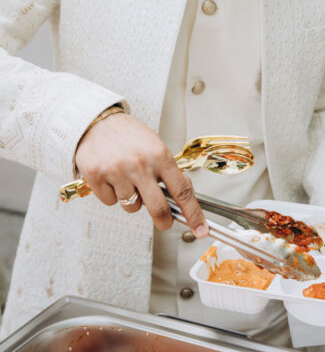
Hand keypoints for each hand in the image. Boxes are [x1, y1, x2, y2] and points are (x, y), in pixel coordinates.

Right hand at [75, 112, 208, 237]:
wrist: (98, 122)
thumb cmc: (129, 135)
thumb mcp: (155, 147)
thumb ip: (167, 171)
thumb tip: (181, 197)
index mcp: (159, 155)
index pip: (182, 191)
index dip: (193, 214)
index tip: (201, 230)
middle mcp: (140, 164)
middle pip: (159, 209)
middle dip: (164, 221)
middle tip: (164, 221)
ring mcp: (117, 171)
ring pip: (132, 208)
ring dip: (132, 201)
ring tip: (127, 180)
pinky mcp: (96, 176)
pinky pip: (110, 202)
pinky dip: (112, 195)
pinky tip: (111, 178)